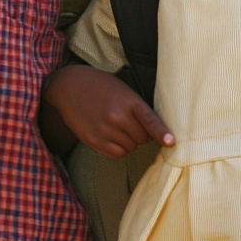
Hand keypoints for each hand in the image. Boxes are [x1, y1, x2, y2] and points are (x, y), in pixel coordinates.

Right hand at [42, 64, 174, 157]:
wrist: (69, 86)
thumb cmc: (101, 86)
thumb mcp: (122, 88)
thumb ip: (137, 106)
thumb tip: (152, 130)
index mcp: (128, 100)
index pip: (149, 119)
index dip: (161, 132)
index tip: (171, 142)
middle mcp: (117, 116)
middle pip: (143, 138)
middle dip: (141, 134)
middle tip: (130, 123)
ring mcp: (105, 129)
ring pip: (131, 147)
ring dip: (129, 141)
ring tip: (117, 127)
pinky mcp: (94, 140)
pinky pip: (118, 154)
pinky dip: (119, 148)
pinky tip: (111, 136)